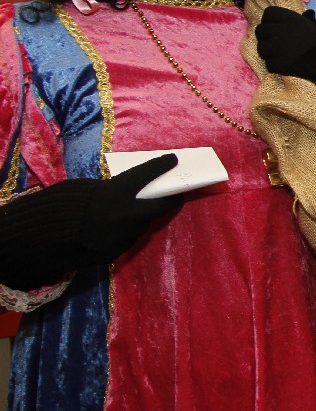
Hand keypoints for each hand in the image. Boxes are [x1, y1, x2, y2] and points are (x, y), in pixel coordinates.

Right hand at [1, 154, 182, 289]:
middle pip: (160, 205)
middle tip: (177, 193)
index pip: (146, 174)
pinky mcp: (116, 251)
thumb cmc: (64, 206)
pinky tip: (121, 226)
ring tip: (139, 211)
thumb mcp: (88, 189)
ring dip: (143, 218)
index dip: (161, 165)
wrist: (44, 237)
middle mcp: (123, 214)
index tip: (173, 159)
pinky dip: (128, 231)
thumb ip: (115, 190)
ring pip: (143, 224)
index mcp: (114, 192)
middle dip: (171, 199)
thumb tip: (138, 189)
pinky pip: (129, 239)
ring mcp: (122, 235)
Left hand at [256, 7, 315, 107]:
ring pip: (262, 49)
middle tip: (280, 46)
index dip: (272, 23)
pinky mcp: (279, 65)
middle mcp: (281, 29)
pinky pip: (269, 65)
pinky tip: (290, 67)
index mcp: (291, 17)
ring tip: (285, 57)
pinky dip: (277, 67)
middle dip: (268, 39)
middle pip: (260, 32)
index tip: (281, 30)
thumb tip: (307, 15)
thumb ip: (308, 21)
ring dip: (270, 54)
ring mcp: (278, 48)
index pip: (267, 15)